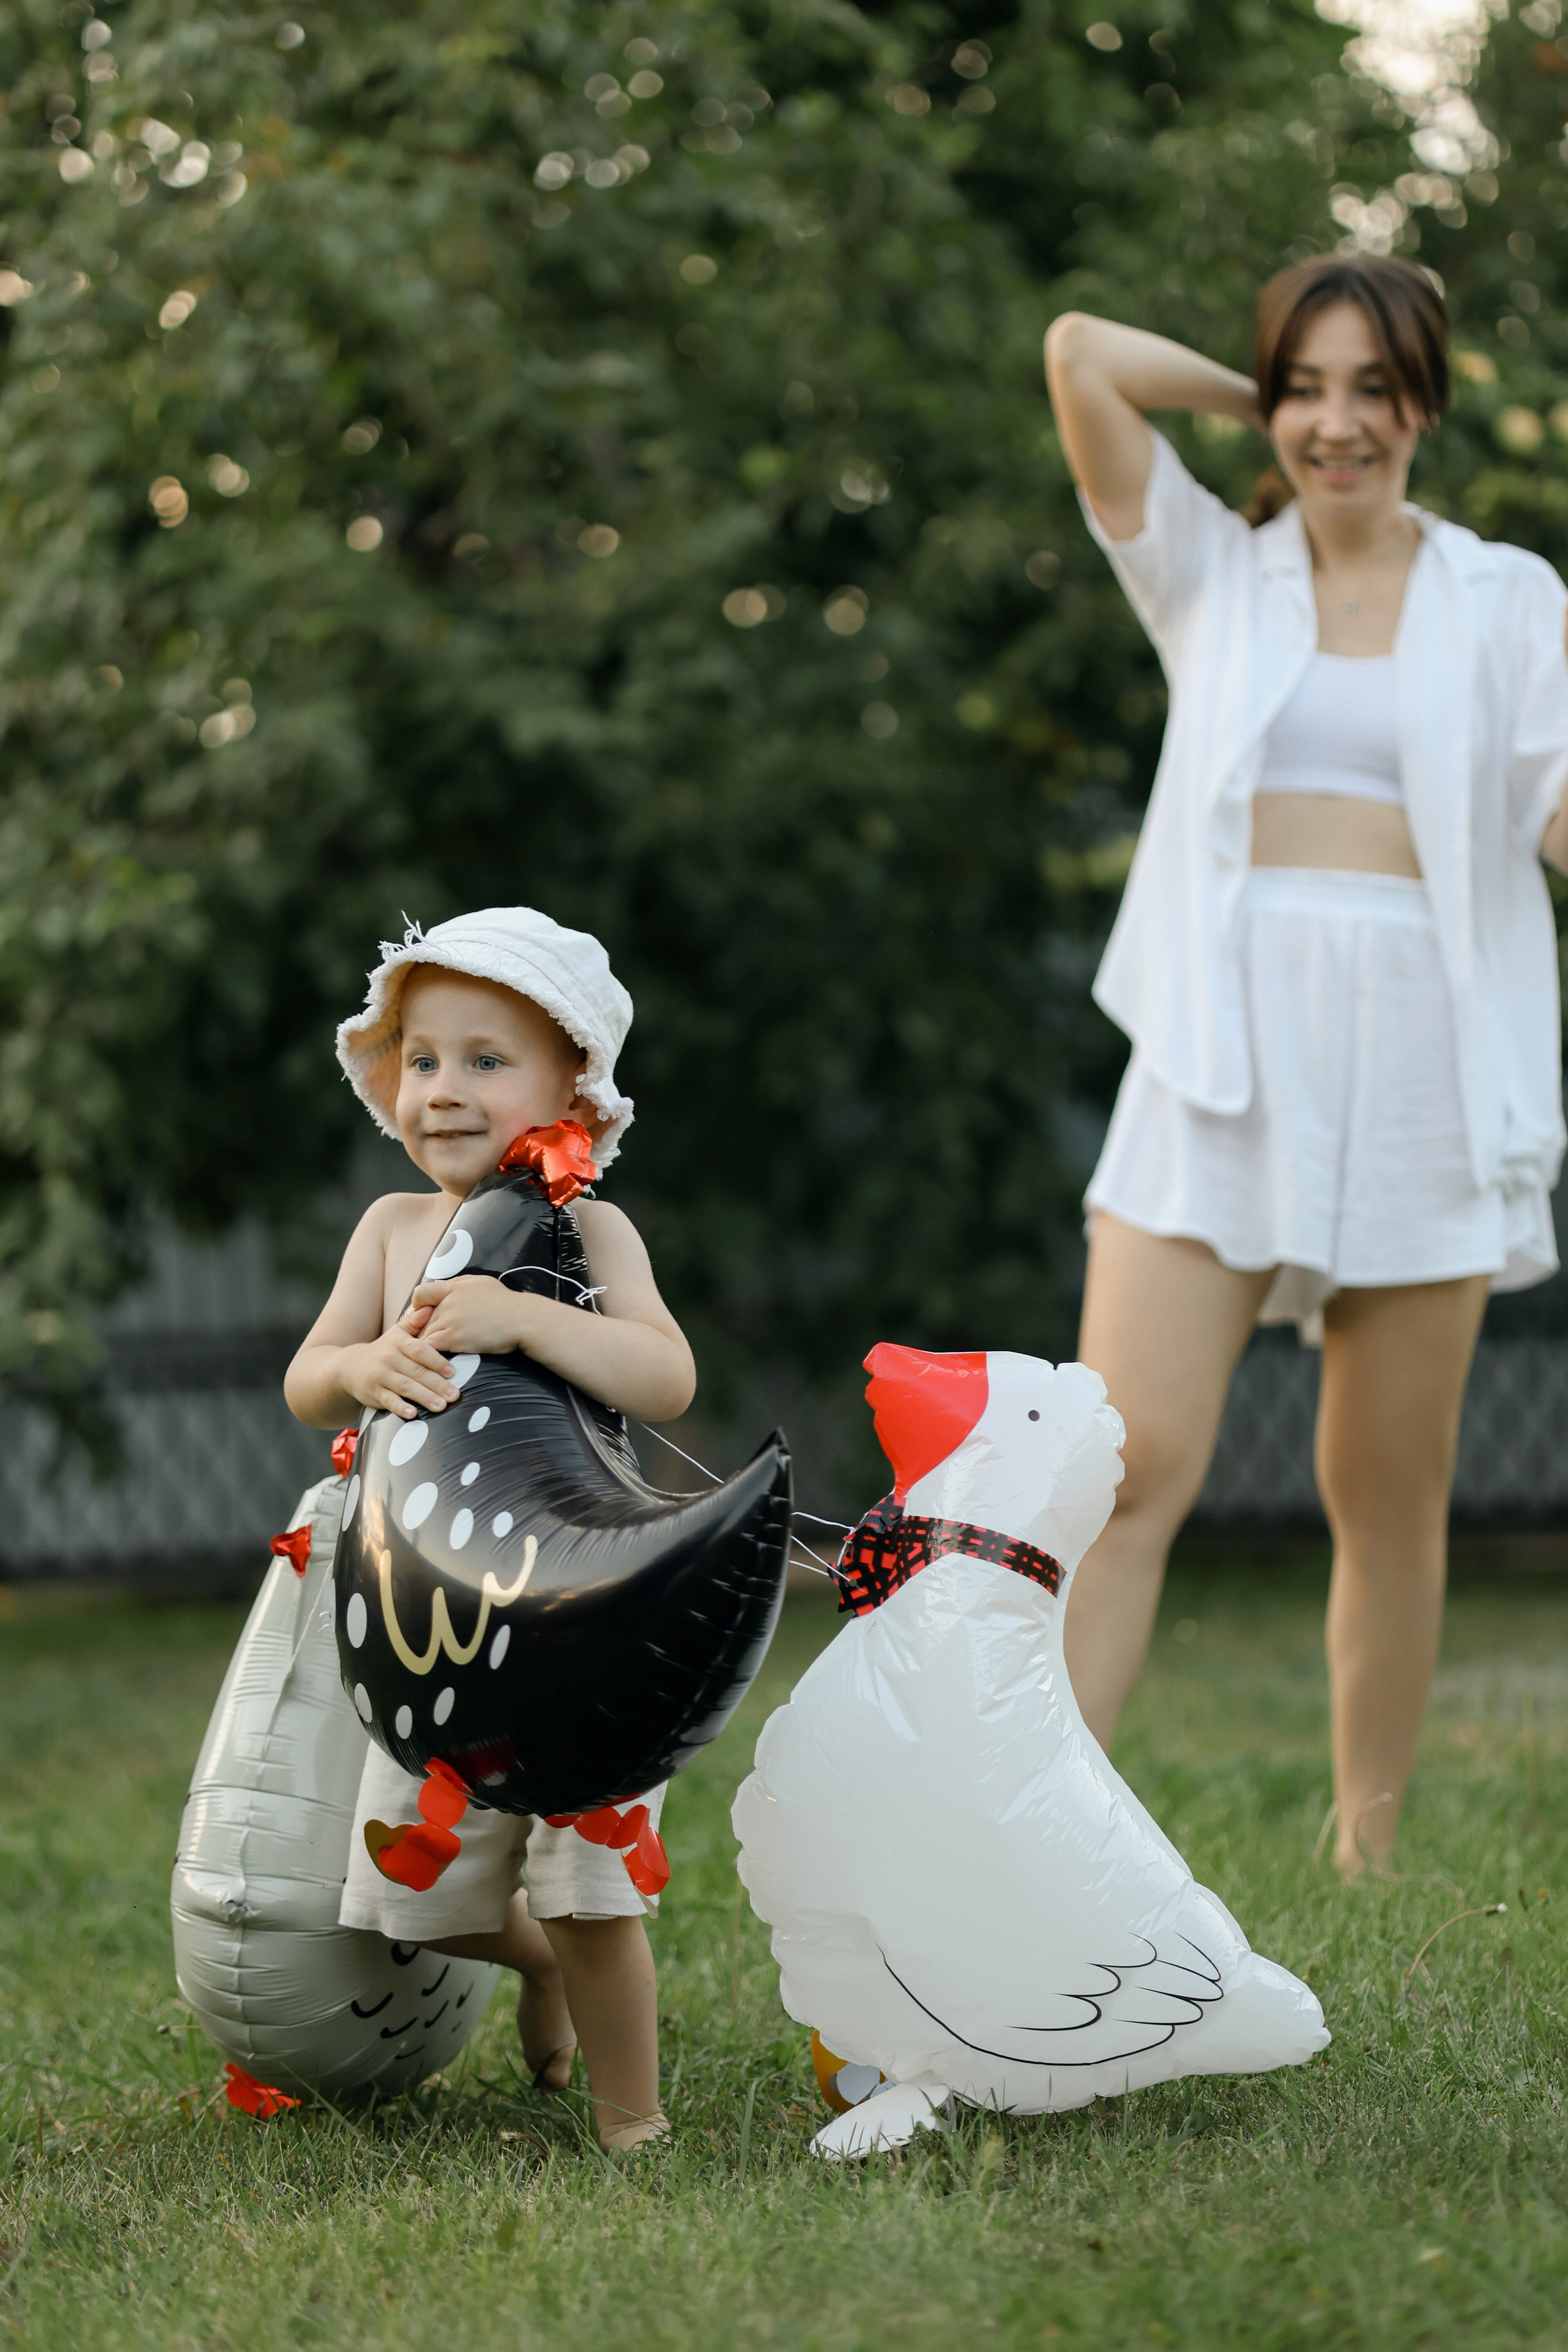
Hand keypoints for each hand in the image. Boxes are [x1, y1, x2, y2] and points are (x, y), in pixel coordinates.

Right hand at [344, 1326, 463, 1419]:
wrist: (349, 1366)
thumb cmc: (383, 1350)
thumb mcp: (396, 1333)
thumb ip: (414, 1322)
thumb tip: (431, 1307)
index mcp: (398, 1343)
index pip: (420, 1350)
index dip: (436, 1361)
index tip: (452, 1372)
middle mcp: (389, 1358)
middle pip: (416, 1371)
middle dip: (437, 1384)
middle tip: (455, 1394)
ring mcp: (380, 1376)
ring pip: (405, 1387)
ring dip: (424, 1397)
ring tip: (442, 1405)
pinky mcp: (374, 1393)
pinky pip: (389, 1401)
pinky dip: (400, 1407)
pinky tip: (413, 1413)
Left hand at [408, 1275, 533, 1359]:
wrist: (522, 1319)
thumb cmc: (507, 1302)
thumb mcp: (482, 1283)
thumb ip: (458, 1283)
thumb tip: (438, 1285)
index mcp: (453, 1287)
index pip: (421, 1293)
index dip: (419, 1306)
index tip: (425, 1316)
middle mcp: (447, 1302)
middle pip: (421, 1319)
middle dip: (423, 1330)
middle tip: (428, 1341)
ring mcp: (449, 1320)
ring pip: (424, 1334)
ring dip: (426, 1345)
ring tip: (430, 1355)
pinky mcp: (453, 1338)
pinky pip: (430, 1347)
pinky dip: (431, 1355)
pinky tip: (436, 1361)